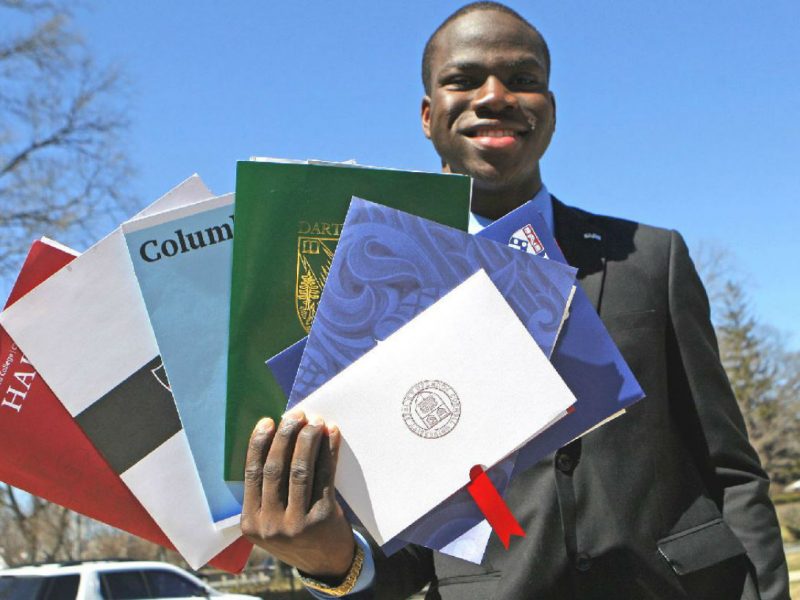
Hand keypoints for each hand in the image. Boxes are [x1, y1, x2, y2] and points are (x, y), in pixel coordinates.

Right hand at [241, 410, 355, 579]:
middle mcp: (270, 525)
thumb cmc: (297, 532)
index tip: (268, 421)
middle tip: (295, 415)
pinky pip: (325, 476)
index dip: (259, 444)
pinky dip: (328, 451)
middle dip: (286, 436)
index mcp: (250, 522)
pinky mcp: (322, 519)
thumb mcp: (271, 521)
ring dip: (308, 440)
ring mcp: (296, 524)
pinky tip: (331, 435)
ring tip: (315, 421)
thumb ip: (268, 491)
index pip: (252, 474)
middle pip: (275, 468)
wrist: (326, 565)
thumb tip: (277, 437)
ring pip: (300, 470)